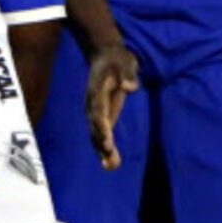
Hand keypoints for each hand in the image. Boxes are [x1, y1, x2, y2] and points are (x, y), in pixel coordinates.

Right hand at [85, 42, 140, 167]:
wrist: (105, 56)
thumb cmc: (117, 59)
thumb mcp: (125, 62)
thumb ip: (127, 75)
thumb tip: (129, 87)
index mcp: (96, 90)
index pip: (98, 112)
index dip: (102, 128)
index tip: (108, 142)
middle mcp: (92, 103)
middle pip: (94, 126)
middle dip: (101, 143)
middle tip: (109, 158)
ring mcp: (95, 111)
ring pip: (95, 133)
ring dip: (102, 150)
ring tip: (111, 166)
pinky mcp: (101, 116)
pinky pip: (100, 134)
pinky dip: (104, 148)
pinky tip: (112, 163)